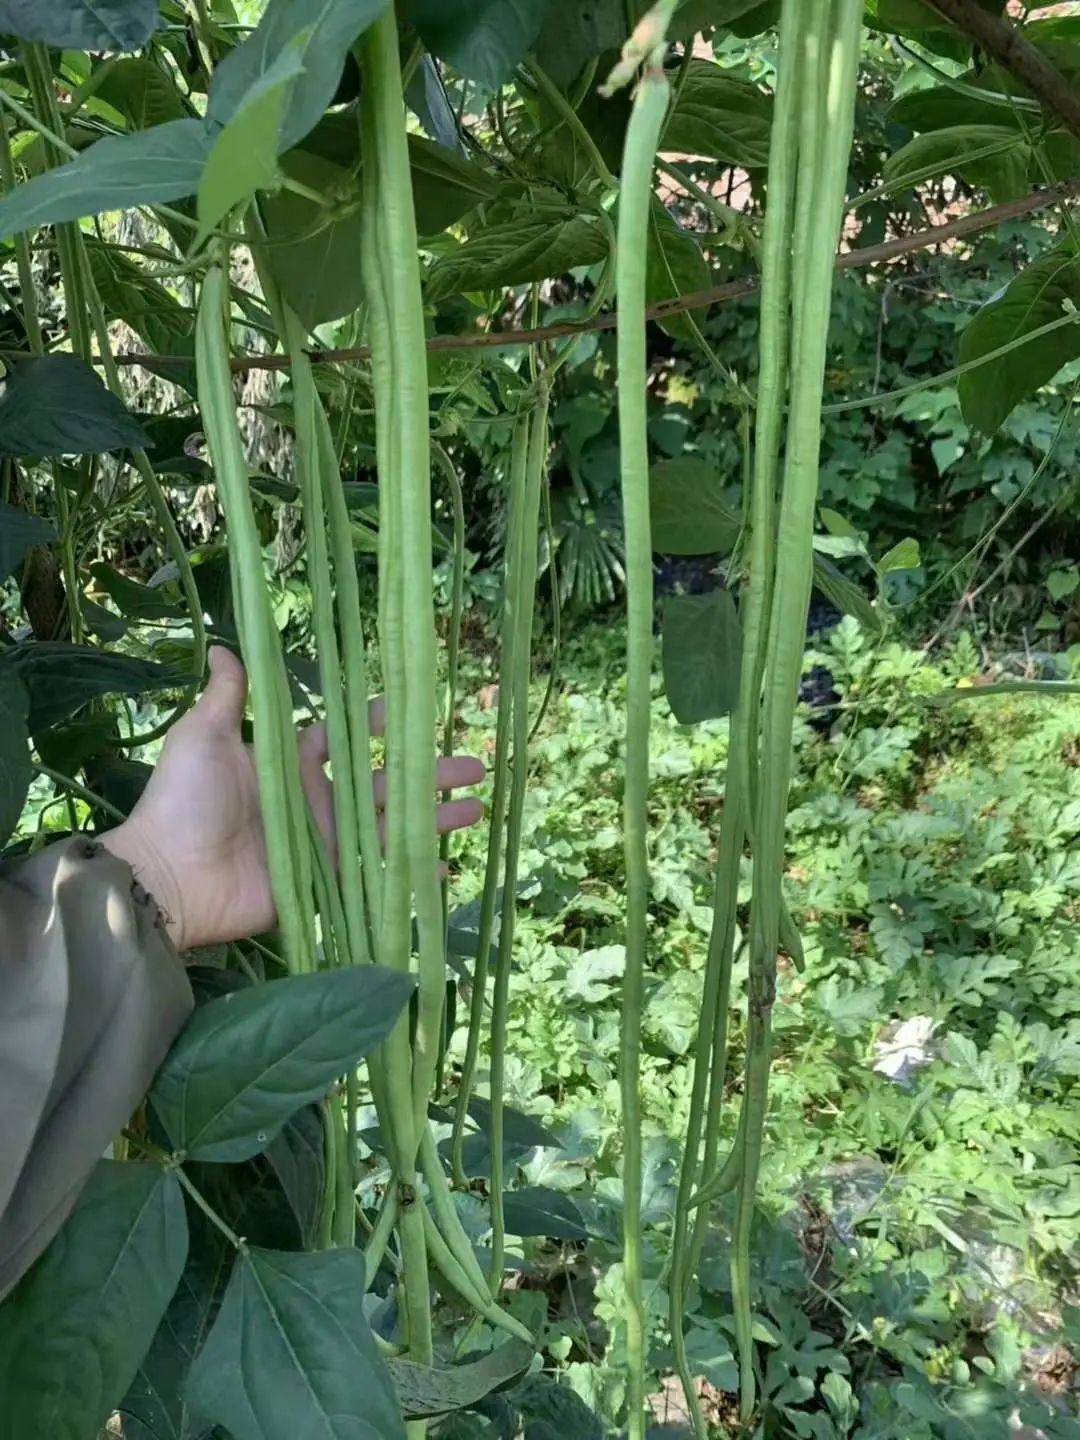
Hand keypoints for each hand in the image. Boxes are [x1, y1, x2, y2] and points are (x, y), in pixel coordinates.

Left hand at [102, 646, 484, 951]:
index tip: (409, 709)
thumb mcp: (203, 738)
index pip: (344, 740)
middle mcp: (317, 804)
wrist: (169, 875)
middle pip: (386, 785)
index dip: (376, 725)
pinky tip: (447, 868)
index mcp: (292, 767)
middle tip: (474, 766)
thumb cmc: (184, 800)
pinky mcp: (326, 886)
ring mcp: (325, 847)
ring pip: (393, 829)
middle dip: (430, 775)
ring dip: (435, 820)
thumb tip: (223, 645)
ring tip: (478, 809)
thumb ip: (227, 698)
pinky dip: (412, 876)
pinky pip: (378, 879)